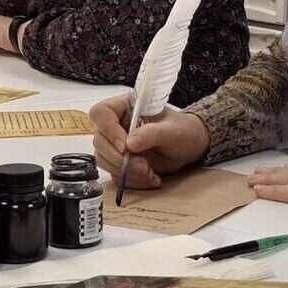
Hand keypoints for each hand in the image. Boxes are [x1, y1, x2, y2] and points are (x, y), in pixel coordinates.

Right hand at [89, 94, 210, 188]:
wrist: (188, 147)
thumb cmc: (181, 130)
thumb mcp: (171, 130)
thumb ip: (151, 133)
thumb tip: (130, 143)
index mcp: (125, 107)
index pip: (101, 113)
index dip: (108, 130)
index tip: (126, 146)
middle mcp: (116, 125)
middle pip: (99, 141)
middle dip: (120, 158)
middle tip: (143, 165)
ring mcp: (115, 145)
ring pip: (103, 160)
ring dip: (126, 171)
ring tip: (150, 172)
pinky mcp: (119, 162)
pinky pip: (115, 175)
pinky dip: (132, 181)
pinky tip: (150, 178)